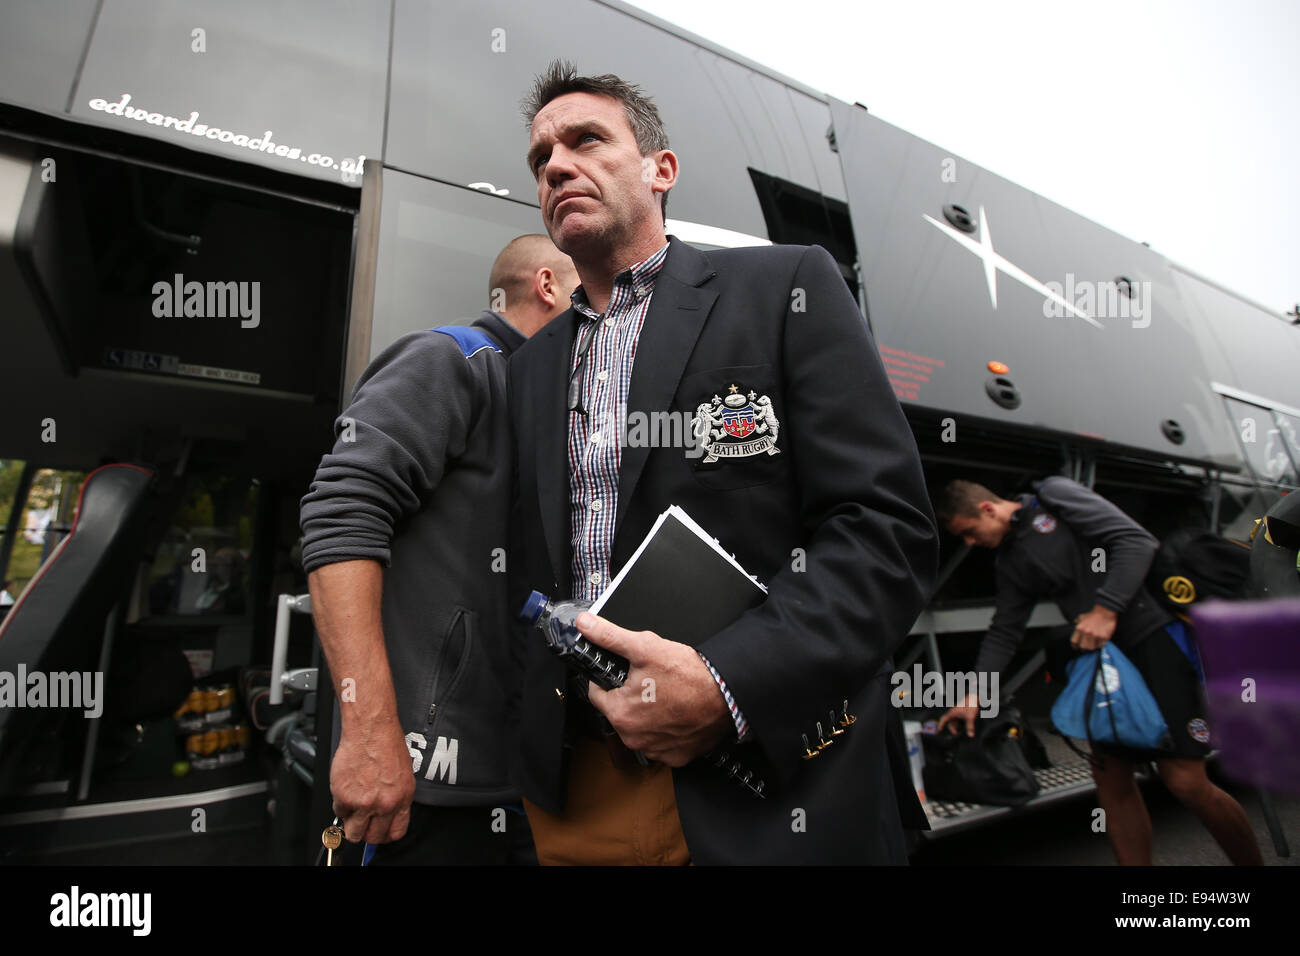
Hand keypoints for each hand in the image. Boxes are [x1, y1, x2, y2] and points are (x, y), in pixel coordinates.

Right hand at [330, 717, 415, 844]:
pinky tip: (347, 790)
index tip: (379, 831)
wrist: (370, 729)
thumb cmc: (387, 744)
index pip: (395, 832)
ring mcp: (363, 802)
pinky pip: (339, 812)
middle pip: (372, 837)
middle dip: (367, 832)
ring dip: (352, 824)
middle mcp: (384, 803)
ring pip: (353, 832)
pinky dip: (340, 805)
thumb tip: (389, 814)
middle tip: (363, 822)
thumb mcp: (403, 774)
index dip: (385, 834)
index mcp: (402, 798)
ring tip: (354, 808)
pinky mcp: (344, 796)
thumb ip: (396, 798)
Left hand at [578, 612, 732, 766]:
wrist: (728, 696)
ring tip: (665, 696)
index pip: (597, 694)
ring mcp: (655, 750)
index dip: (608, 678)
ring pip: (639, 728)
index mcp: (620, 714)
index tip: (622, 673)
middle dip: (629, 696)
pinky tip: (676, 713)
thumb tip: (586, 625)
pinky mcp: (675, 757)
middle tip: (650, 681)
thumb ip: (610, 637)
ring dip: (646, 715)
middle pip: (619, 711)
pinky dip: (666, 730)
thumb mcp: (644, 647)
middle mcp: (633, 738)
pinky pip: (661, 742)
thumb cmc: (689, 676)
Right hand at [936, 692, 980, 737]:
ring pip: (954, 721)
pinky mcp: (961, 712)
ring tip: (958, 731)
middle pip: (949, 722)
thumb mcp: (970, 717)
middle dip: (951, 728)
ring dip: (955, 726)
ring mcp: (957, 712)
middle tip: (955, 733)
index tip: (938, 730)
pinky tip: (963, 726)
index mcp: (952, 713)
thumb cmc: (970, 705)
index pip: (943, 719)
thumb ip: (970, 726)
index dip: (940, 725)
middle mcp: (953, 713)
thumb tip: (970, 735)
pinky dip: (959, 724)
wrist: (974, 697)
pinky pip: (958, 719)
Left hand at [1071, 605, 1117, 649]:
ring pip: (1091, 648)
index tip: (1076, 647)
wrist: (1105, 612)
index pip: (1074, 641)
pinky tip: (1098, 642)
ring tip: (1092, 644)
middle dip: (1083, 647)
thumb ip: (1078, 621)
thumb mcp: (1082, 617)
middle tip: (1085, 646)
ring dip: (1091, 647)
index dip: (1075, 646)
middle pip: (1082, 647)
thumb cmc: (1094, 615)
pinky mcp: (1104, 637)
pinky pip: (1100, 646)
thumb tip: (1075, 622)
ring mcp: (1096, 636)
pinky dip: (1099, 645)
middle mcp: (1087, 632)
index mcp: (1079, 628)